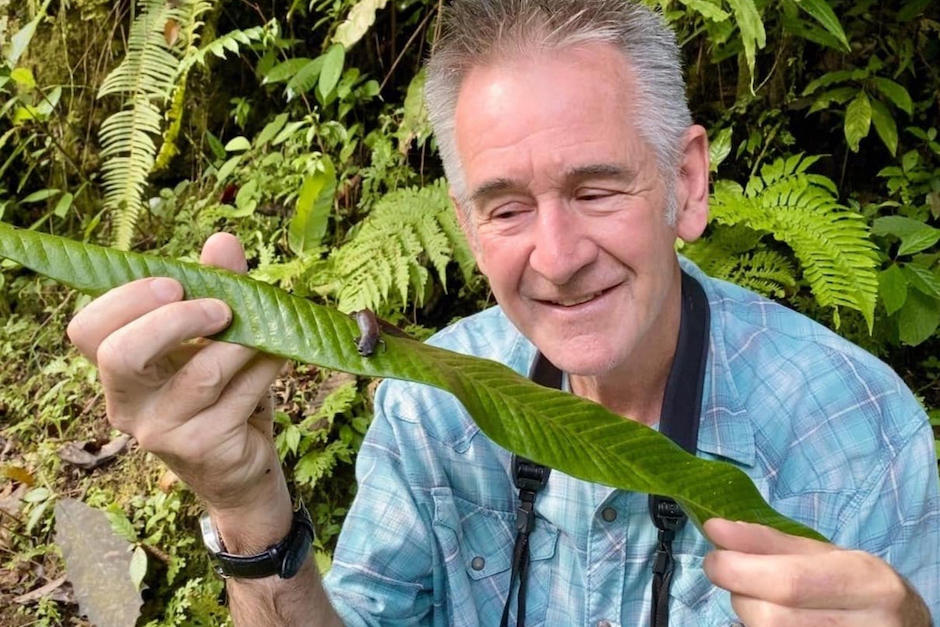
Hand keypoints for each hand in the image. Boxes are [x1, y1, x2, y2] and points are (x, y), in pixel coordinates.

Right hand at [67, 234, 289, 529]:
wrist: (242, 468)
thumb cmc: (222, 395)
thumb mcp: (216, 338)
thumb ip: (218, 288)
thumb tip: (223, 241)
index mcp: (120, 370)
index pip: (87, 330)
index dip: (126, 299)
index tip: (175, 282)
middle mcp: (129, 403)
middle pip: (120, 354)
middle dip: (175, 319)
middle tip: (222, 309)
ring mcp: (163, 431)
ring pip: (200, 374)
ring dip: (242, 343)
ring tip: (266, 333)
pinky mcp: (203, 448)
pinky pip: (240, 395)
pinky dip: (266, 367)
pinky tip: (278, 358)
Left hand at [703, 518, 930, 625]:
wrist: (903, 626)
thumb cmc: (858, 585)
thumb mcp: (824, 554)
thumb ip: (768, 542)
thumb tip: (715, 529)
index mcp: (865, 581)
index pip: (787, 582)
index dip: (737, 569)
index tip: (715, 556)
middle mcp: (866, 625)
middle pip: (769, 617)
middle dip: (742, 594)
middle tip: (747, 581)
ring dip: (750, 615)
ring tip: (767, 601)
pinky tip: (777, 619)